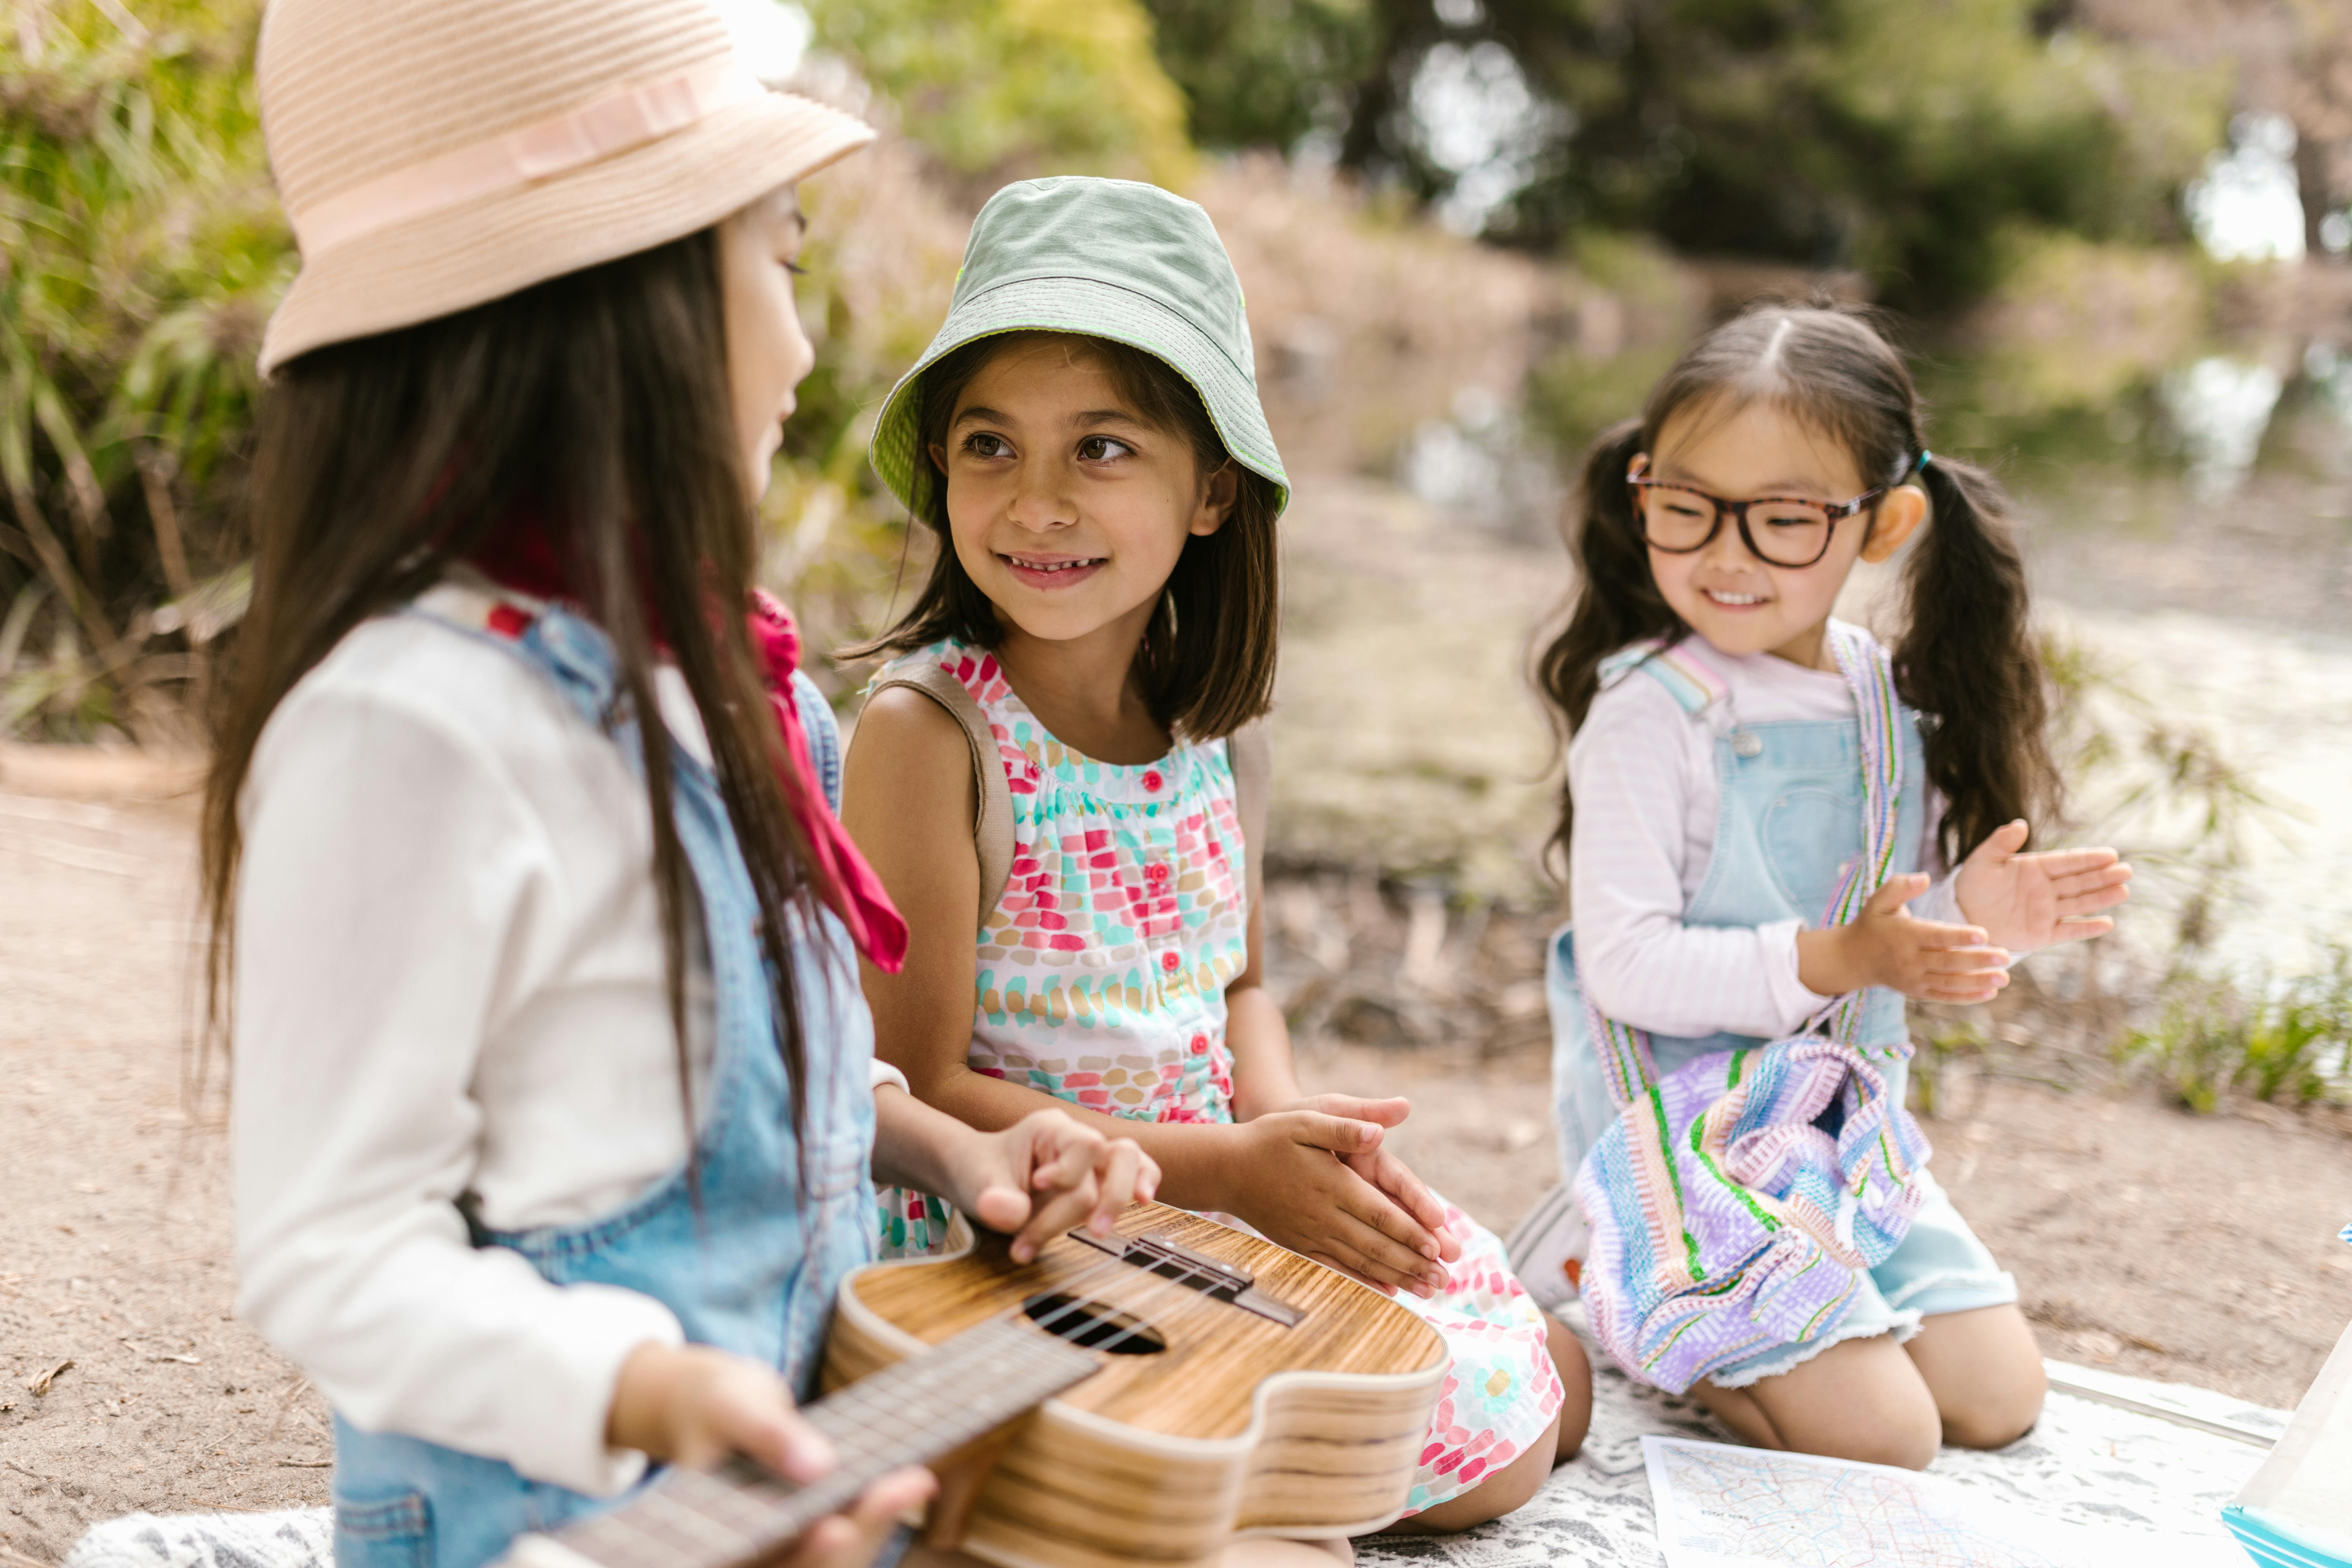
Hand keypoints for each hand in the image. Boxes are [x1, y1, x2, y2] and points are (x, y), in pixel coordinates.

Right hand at [607, 1342, 935, 1567]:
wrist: (714, 1408)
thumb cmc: (715, 1405)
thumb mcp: (731, 1408)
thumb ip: (766, 1435)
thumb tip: (818, 1466)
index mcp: (717, 1540)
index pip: (764, 1560)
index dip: (806, 1554)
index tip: (837, 1528)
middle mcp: (753, 1554)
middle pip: (810, 1564)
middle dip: (860, 1530)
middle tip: (908, 1486)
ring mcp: (784, 1547)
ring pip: (837, 1556)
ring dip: (878, 1521)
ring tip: (917, 1480)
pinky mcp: (809, 1530)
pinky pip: (848, 1531)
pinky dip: (875, 1510)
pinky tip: (910, 1481)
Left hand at [943, 1108, 1159, 1264]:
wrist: (974, 1176)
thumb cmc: (978, 1173)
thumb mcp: (975, 1184)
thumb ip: (994, 1199)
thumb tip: (1013, 1215)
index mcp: (1049, 1128)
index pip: (1085, 1145)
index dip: (1070, 1173)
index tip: (1037, 1187)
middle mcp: (1076, 1139)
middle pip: (1118, 1155)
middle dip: (1104, 1199)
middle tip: (1090, 1234)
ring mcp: (1089, 1159)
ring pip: (1132, 1161)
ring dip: (1119, 1200)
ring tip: (1099, 1232)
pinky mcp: (1096, 1179)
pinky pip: (1135, 1172)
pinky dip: (1142, 1185)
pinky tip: (1143, 1201)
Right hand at [1225, 1108, 1451, 1298]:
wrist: (1227, 1168)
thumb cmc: (1269, 1137)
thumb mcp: (1305, 1118)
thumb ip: (1344, 1126)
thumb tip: (1379, 1132)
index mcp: (1331, 1183)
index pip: (1378, 1212)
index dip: (1409, 1230)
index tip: (1437, 1246)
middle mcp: (1323, 1214)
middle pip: (1375, 1244)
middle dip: (1412, 1263)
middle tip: (1445, 1279)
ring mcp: (1311, 1234)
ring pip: (1361, 1261)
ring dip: (1397, 1277)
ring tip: (1428, 1290)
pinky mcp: (1301, 1245)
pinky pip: (1338, 1269)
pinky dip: (1365, 1282)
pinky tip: (1389, 1291)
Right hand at [1797, 874, 2011, 1004]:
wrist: (1853, 959)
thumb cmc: (1873, 923)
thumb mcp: (1878, 900)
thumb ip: (1900, 886)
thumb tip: (1925, 877)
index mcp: (1903, 935)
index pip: (1935, 937)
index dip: (1958, 936)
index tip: (1983, 934)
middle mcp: (1909, 959)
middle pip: (1947, 962)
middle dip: (1977, 960)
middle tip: (2005, 956)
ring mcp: (1914, 979)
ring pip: (1949, 982)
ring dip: (1978, 981)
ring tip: (2004, 978)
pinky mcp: (1918, 991)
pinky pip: (1944, 997)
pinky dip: (1967, 997)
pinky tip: (1990, 993)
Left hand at [1954, 820, 2131, 954]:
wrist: (1963, 916)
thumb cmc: (1972, 885)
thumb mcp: (1983, 861)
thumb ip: (2000, 843)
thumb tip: (2020, 824)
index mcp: (2035, 868)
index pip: (2067, 862)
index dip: (2088, 859)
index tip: (2111, 854)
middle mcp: (2046, 889)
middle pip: (2080, 881)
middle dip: (2103, 876)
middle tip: (2126, 871)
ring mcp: (2047, 912)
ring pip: (2080, 903)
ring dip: (2102, 898)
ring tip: (2124, 891)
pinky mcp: (2043, 934)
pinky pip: (2069, 930)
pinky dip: (2086, 928)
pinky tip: (2107, 923)